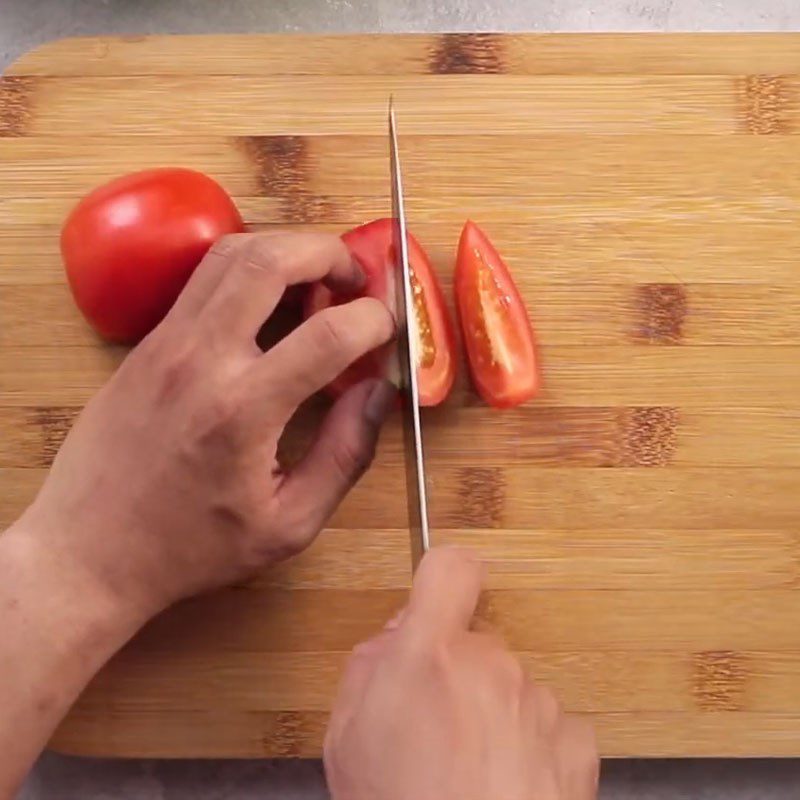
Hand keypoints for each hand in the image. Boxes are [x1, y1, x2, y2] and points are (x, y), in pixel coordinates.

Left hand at [13, 232, 394, 620]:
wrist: (89, 552)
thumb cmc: (191, 548)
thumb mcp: (288, 524)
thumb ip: (345, 455)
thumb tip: (377, 393)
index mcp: (244, 411)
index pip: (329, 334)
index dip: (375, 320)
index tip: (389, 329)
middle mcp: (201, 360)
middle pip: (270, 260)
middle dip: (328, 253)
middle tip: (355, 279)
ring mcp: (166, 344)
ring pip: (230, 254)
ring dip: (285, 251)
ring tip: (315, 282)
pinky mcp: (146, 344)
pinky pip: (202, 279)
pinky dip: (248, 271)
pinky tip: (268, 305)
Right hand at [324, 547, 598, 799]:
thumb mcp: (344, 738)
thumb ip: (368, 667)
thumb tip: (395, 639)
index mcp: (428, 655)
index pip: (450, 570)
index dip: (443, 576)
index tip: (437, 598)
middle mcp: (490, 665)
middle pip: (476, 639)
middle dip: (456, 668)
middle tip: (433, 725)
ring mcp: (536, 702)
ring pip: (510, 683)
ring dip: (492, 710)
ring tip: (468, 769)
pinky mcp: (573, 742)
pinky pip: (548, 721)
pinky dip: (531, 743)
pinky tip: (506, 782)